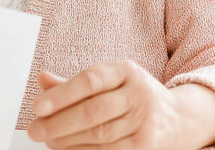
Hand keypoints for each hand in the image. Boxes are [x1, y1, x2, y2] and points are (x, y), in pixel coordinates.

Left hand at [28, 61, 186, 149]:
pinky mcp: (146, 145)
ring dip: (69, 140)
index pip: (90, 80)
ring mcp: (145, 121)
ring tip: (49, 140)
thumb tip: (42, 79)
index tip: (37, 107)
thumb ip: (73, 83)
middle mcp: (138, 94)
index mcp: (125, 71)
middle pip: (93, 111)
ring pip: (101, 134)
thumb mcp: (109, 80)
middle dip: (59, 122)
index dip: (61, 94)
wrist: (178, 118)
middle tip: (36, 129)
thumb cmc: (132, 96)